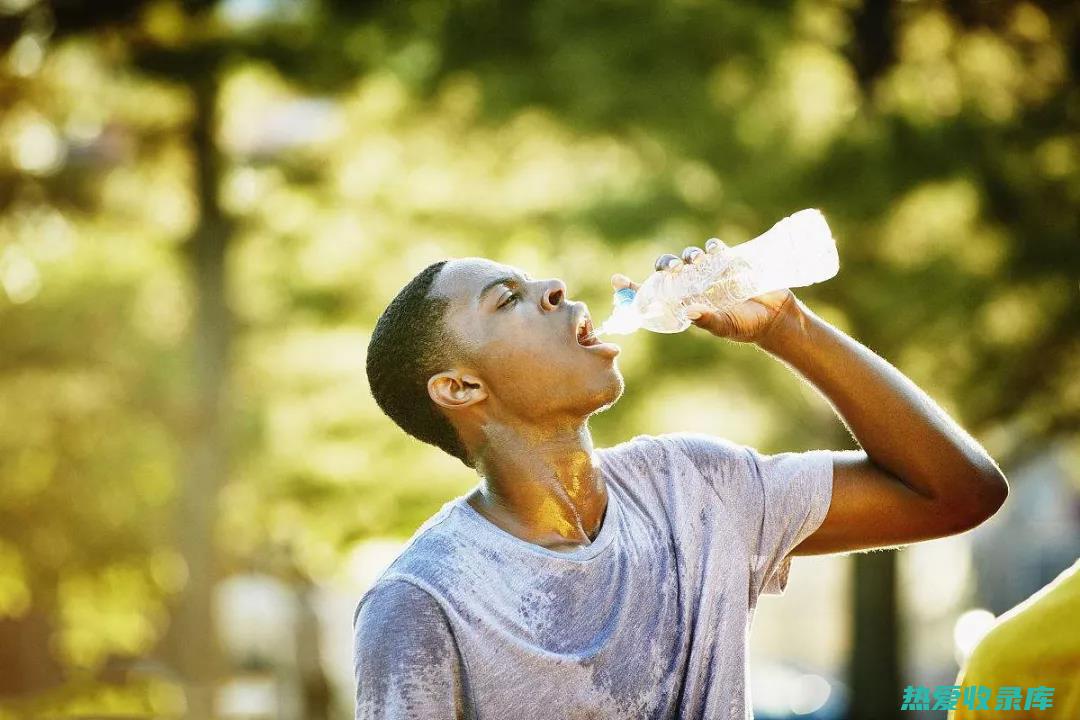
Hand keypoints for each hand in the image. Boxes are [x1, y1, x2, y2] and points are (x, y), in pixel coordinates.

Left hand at [611, 245, 797, 344]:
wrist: (777, 317)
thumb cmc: (747, 327)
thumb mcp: (726, 327)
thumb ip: (709, 320)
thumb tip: (690, 311)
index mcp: (685, 303)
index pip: (653, 293)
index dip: (633, 287)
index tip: (616, 280)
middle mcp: (694, 286)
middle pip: (668, 270)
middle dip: (665, 265)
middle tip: (672, 269)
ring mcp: (710, 272)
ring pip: (688, 257)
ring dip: (687, 256)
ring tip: (695, 261)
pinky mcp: (729, 261)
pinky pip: (714, 249)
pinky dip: (711, 247)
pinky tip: (714, 251)